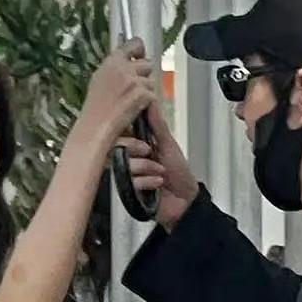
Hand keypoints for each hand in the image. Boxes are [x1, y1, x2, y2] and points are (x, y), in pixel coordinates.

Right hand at [80, 42, 155, 148]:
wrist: (95, 128)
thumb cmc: (94, 110)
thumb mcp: (99, 82)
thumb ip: (114, 70)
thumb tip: (126, 63)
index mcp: (110, 63)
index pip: (132, 45)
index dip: (139, 49)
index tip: (140, 52)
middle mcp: (122, 68)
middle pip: (146, 64)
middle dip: (144, 76)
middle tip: (136, 90)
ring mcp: (133, 80)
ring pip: (150, 81)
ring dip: (146, 92)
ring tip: (132, 104)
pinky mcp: (141, 93)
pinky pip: (152, 95)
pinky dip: (147, 105)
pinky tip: (135, 111)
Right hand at [116, 98, 199, 230]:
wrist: (185, 200)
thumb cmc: (178, 173)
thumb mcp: (169, 145)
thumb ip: (157, 125)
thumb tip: (150, 102)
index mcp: (137, 144)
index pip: (120, 131)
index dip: (125, 129)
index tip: (136, 129)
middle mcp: (130, 158)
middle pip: (115, 145)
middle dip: (134, 146)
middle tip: (149, 150)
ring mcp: (128, 175)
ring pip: (124, 163)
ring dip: (147, 167)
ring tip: (161, 172)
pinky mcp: (129, 191)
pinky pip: (130, 181)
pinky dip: (148, 181)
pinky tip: (157, 184)